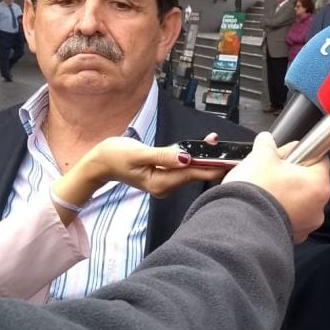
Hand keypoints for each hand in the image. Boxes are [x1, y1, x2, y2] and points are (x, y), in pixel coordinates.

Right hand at [51, 138, 224, 222]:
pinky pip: (181, 168)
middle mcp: (165, 186)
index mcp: (161, 182)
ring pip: (189, 170)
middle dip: (210, 161)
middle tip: (229, 150)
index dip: (211, 167)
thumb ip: (163, 155)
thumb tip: (186, 157)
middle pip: (193, 174)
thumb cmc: (116, 156)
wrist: (99, 163)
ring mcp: (164, 183)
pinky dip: (191, 157)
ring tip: (216, 143)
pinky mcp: (163, 176)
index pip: (191, 174)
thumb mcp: (139, 153)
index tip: (229, 162)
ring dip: (202, 157)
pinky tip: (200, 148)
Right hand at [224, 132, 329, 241]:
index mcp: (318, 185)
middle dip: (290, 173)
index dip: (300, 152)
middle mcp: (318, 207)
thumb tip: (266, 140)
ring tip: (264, 189)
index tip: (285, 154)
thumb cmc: (255, 193)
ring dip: (284, 192)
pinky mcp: (292, 236)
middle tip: (270, 171)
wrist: (239, 227)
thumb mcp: (261, 156)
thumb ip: (267, 144)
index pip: (319, 158)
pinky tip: (263, 204)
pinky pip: (288, 216)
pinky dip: (278, 209)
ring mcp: (306, 225)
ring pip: (298, 200)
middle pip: (308, 180)